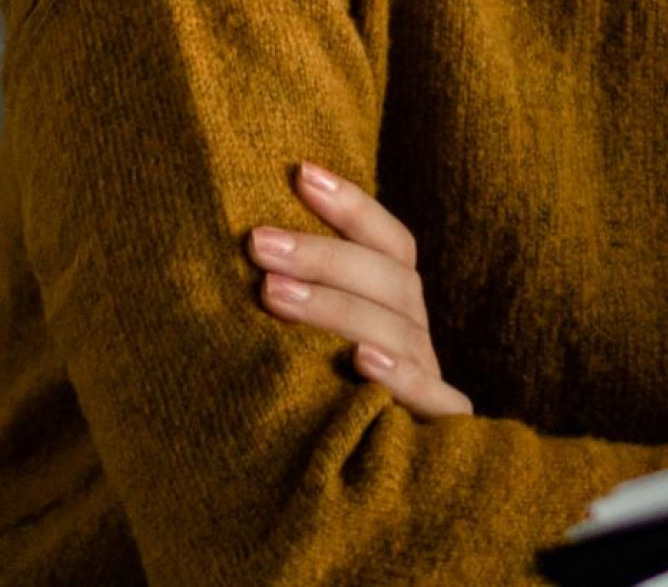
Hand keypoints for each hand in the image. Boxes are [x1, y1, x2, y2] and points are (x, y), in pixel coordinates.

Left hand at [245, 162, 473, 418]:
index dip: (354, 206)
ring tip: (272, 292)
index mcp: (396, 308)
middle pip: (392, 280)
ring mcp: (429, 380)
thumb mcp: (302, 347)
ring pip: (399, 329)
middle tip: (256, 241)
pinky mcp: (434, 429)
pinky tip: (360, 358)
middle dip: (324, 254)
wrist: (349, 496)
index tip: (301, 171)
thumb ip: (291, 298)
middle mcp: (416, 336)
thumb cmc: (309, 403)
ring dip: (337, 305)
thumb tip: (233, 239)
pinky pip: (429, 399)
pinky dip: (397, 375)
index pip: (392, 244)